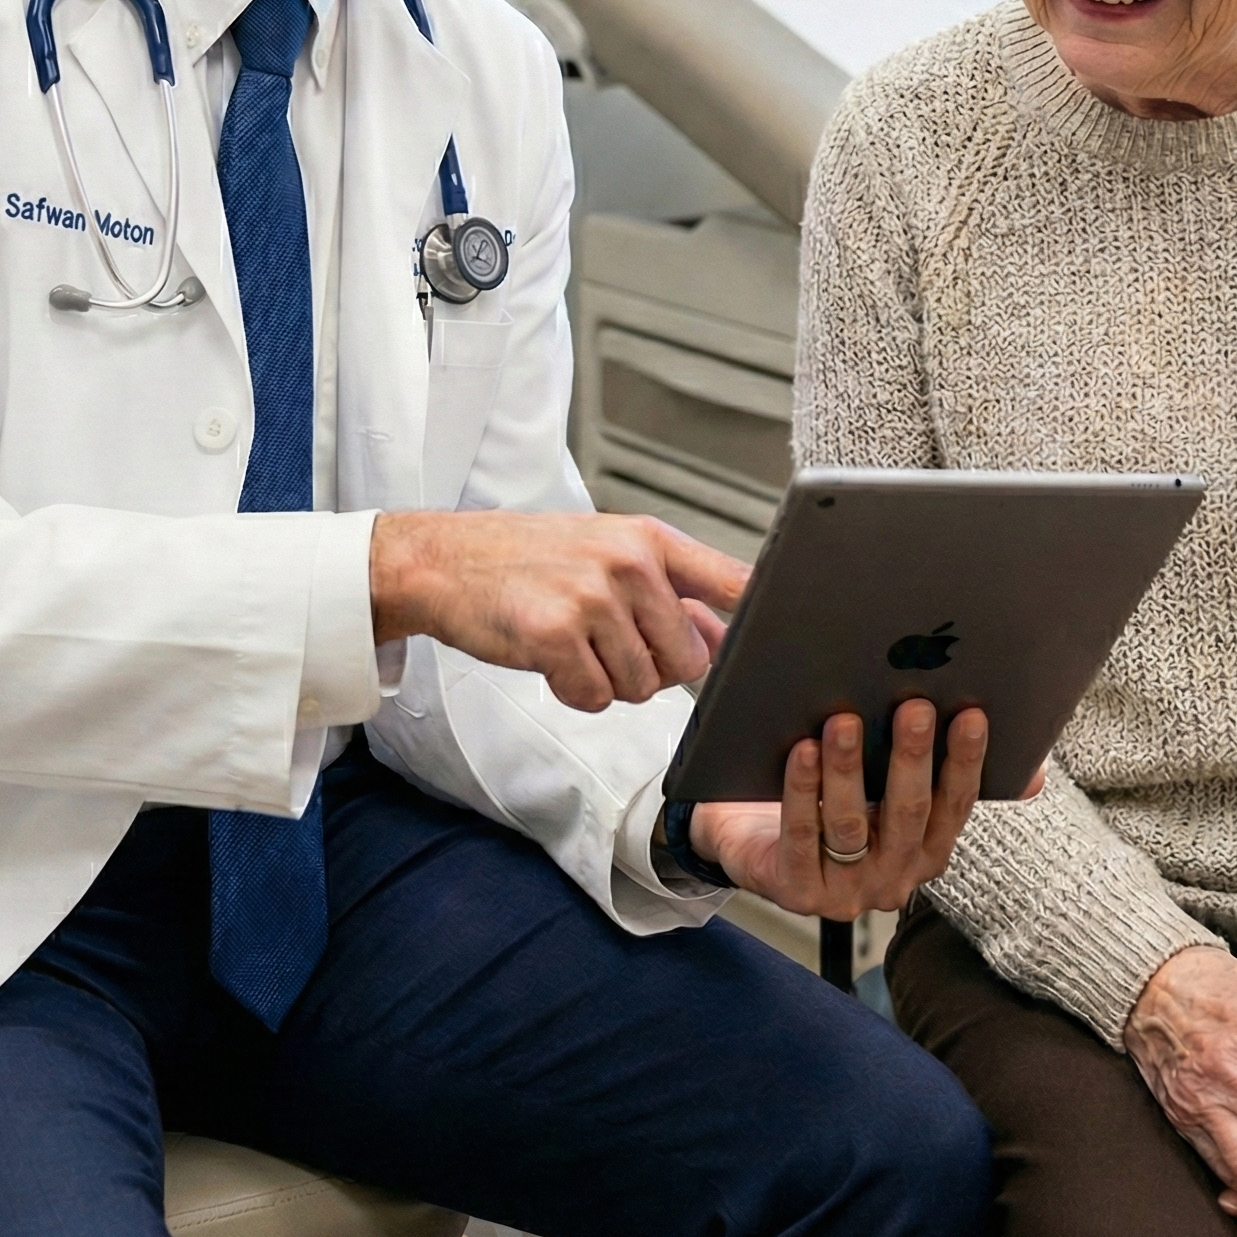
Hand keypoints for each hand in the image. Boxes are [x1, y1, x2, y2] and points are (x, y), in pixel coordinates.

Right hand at [371, 510, 747, 712]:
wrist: (445, 560)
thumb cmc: (529, 558)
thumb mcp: (606, 551)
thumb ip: (668, 591)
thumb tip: (721, 639)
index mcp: (648, 539)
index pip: (733, 581)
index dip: (764, 619)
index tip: (791, 638)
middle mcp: (628, 563)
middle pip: (689, 661)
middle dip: (654, 669)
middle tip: (607, 642)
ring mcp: (591, 598)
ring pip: (642, 686)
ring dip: (608, 681)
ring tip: (572, 641)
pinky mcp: (555, 635)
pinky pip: (595, 697)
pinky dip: (573, 692)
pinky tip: (548, 656)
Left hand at [688, 699, 994, 916]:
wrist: (749, 840)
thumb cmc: (831, 798)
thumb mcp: (889, 786)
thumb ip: (945, 771)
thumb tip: (1036, 768)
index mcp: (925, 851)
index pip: (955, 806)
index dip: (966, 762)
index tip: (972, 713)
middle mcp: (893, 879)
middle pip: (907, 815)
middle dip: (912, 758)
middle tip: (913, 706)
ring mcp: (845, 892)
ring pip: (851, 826)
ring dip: (849, 770)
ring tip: (844, 720)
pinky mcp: (796, 891)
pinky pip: (801, 837)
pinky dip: (802, 792)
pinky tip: (801, 751)